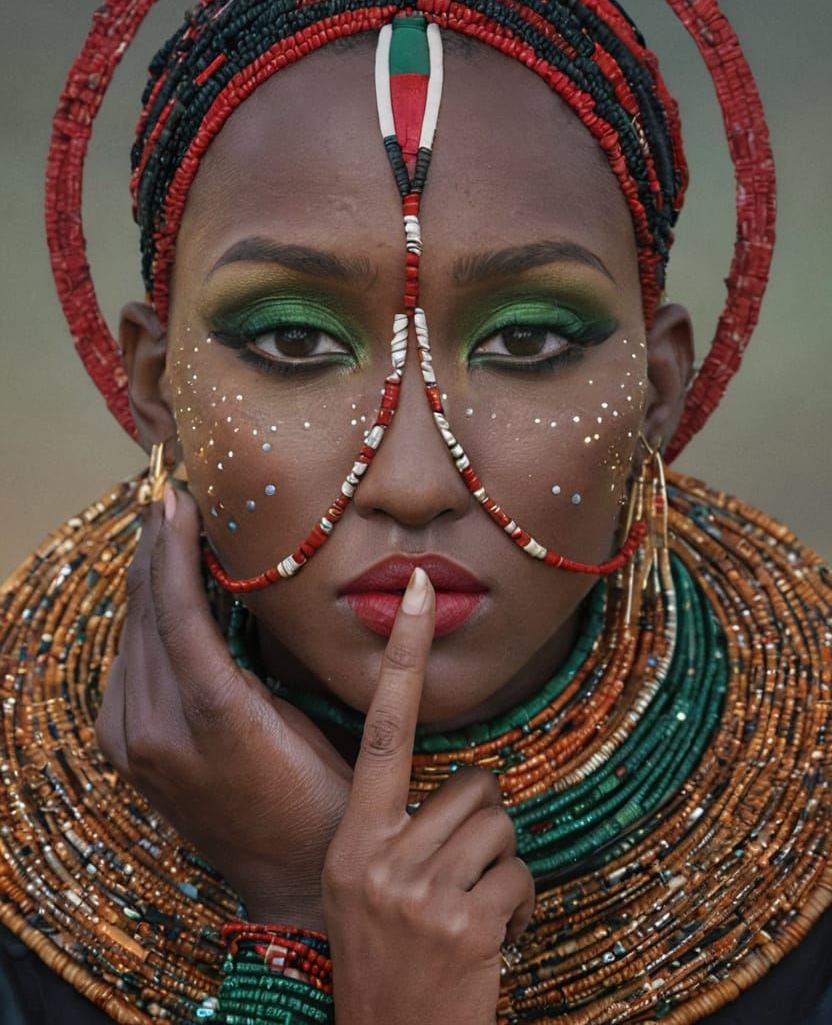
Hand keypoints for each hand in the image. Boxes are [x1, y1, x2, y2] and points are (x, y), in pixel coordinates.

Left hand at [95, 484, 350, 927]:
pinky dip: (143, 623)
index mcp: (207, 717)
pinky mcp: (128, 753)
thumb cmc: (324, 796)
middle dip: (153, 551)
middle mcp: (155, 730)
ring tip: (163, 531)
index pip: (176, 610)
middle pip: (144, 617)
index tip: (177, 497)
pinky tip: (159, 594)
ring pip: (132, 639)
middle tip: (167, 497)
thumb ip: (261, 654)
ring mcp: (133, 745)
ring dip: (146, 582)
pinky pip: (129, 668)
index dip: (173, 547)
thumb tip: (240, 582)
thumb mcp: (305, 715)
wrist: (293, 881)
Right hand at [322, 567, 535, 1024]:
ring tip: (471, 912)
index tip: (421, 590)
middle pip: (474, 785)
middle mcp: (377, 856)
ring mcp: (420, 891)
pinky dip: (519, 904)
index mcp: (351, 838)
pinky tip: (490, 941)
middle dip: (483, 823)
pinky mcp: (465, 922)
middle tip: (461, 875)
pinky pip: (521, 873)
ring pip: (503, 825)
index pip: (380, 729)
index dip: (404, 656)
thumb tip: (465, 784)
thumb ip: (395, 828)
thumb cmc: (387, 960)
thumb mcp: (363, 887)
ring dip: (502, 867)